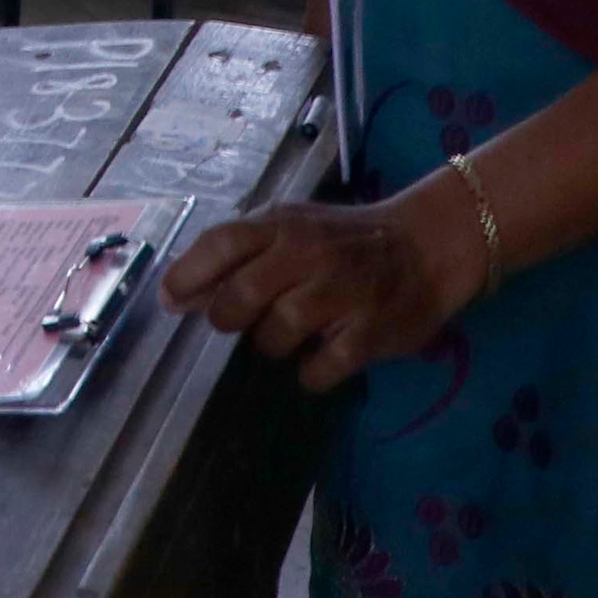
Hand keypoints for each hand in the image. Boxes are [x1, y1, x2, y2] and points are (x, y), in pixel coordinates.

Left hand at [159, 184, 489, 394]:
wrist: (427, 244)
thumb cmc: (344, 240)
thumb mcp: (292, 230)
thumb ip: (237, 257)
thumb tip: (175, 296)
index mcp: (285, 225)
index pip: (223, 242)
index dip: (188, 274)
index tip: (169, 301)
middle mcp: (311, 254)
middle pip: (242, 294)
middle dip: (227, 317)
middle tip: (236, 322)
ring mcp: (343, 293)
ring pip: (277, 333)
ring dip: (271, 343)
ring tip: (288, 334)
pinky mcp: (371, 332)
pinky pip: (321, 368)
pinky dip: (311, 372)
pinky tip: (318, 360)